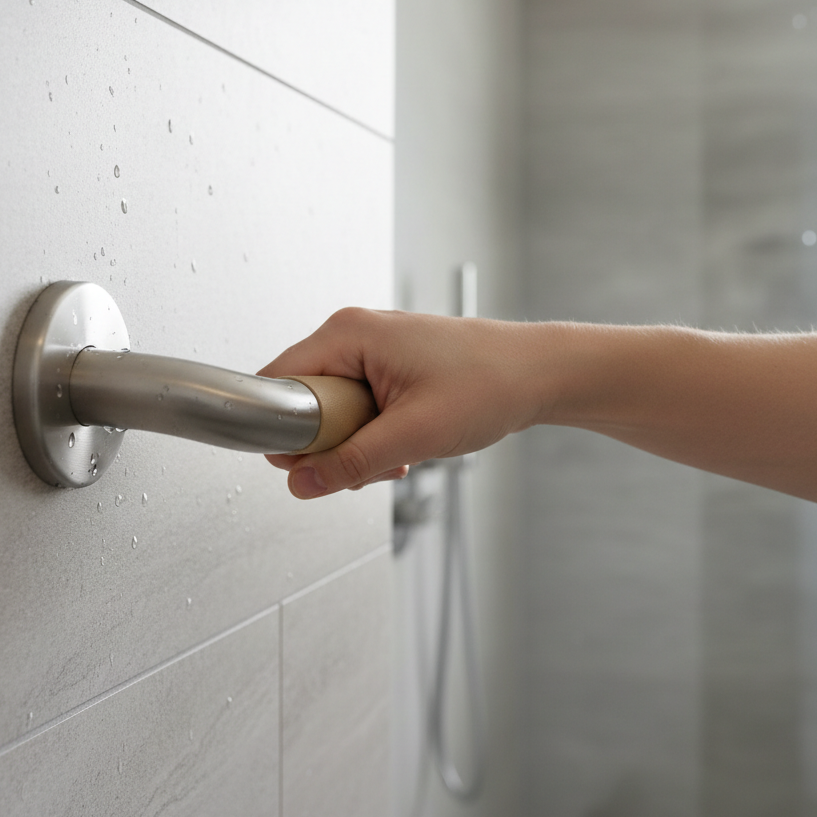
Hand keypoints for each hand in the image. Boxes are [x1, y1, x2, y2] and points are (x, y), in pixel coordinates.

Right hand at [257, 308, 540, 498]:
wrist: (538, 374)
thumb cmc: (490, 383)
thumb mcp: (413, 433)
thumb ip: (351, 462)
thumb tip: (303, 483)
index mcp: (348, 333)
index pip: (279, 381)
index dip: (283, 429)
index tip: (306, 463)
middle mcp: (353, 336)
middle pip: (304, 402)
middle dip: (330, 445)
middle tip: (367, 461)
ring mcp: (371, 352)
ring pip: (332, 413)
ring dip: (356, 447)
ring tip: (397, 453)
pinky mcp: (387, 370)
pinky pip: (357, 411)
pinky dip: (374, 438)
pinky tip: (403, 449)